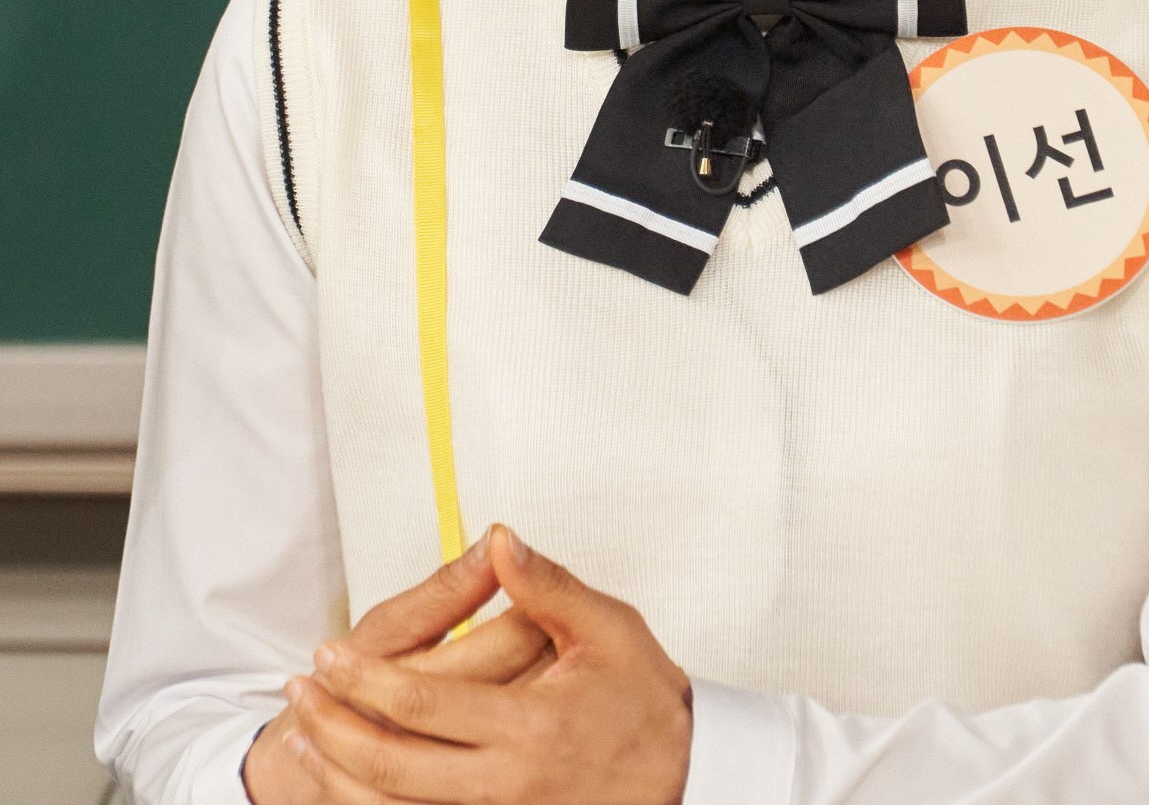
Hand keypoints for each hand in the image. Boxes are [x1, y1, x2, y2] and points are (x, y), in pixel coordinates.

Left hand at [284, 523, 693, 803]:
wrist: (683, 776)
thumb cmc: (644, 699)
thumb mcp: (607, 628)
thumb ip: (547, 587)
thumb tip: (500, 538)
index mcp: (531, 728)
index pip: (423, 706)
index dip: (364, 679)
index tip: (326, 653)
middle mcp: (508, 786)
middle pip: (392, 767)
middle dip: (334, 729)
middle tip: (298, 690)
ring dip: (341, 773)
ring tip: (305, 731)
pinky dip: (373, 804)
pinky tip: (348, 776)